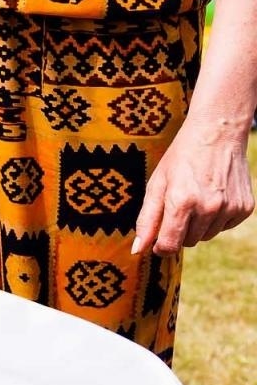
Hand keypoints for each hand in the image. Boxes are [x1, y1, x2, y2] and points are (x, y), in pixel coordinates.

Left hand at [133, 117, 254, 255]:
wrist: (217, 135)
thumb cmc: (181, 158)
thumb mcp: (157, 184)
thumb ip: (147, 219)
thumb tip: (138, 249)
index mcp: (182, 201)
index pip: (170, 245)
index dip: (161, 248)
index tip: (157, 243)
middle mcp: (209, 208)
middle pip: (188, 242)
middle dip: (178, 231)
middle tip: (177, 206)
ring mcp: (230, 208)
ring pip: (206, 236)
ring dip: (197, 225)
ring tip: (195, 198)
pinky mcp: (245, 209)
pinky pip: (223, 227)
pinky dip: (216, 219)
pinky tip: (212, 197)